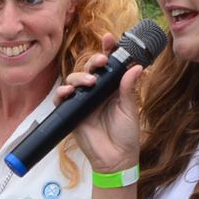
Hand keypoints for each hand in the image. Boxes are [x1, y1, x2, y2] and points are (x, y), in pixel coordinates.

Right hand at [54, 41, 145, 170]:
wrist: (115, 159)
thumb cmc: (126, 135)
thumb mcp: (130, 109)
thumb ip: (129, 88)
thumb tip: (136, 66)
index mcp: (114, 87)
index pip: (109, 65)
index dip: (108, 50)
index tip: (109, 39)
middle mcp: (97, 91)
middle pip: (90, 68)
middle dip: (93, 61)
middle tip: (101, 62)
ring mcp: (83, 101)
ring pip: (74, 80)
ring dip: (79, 77)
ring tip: (89, 83)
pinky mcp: (71, 112)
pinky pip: (62, 99)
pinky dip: (62, 93)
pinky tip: (68, 93)